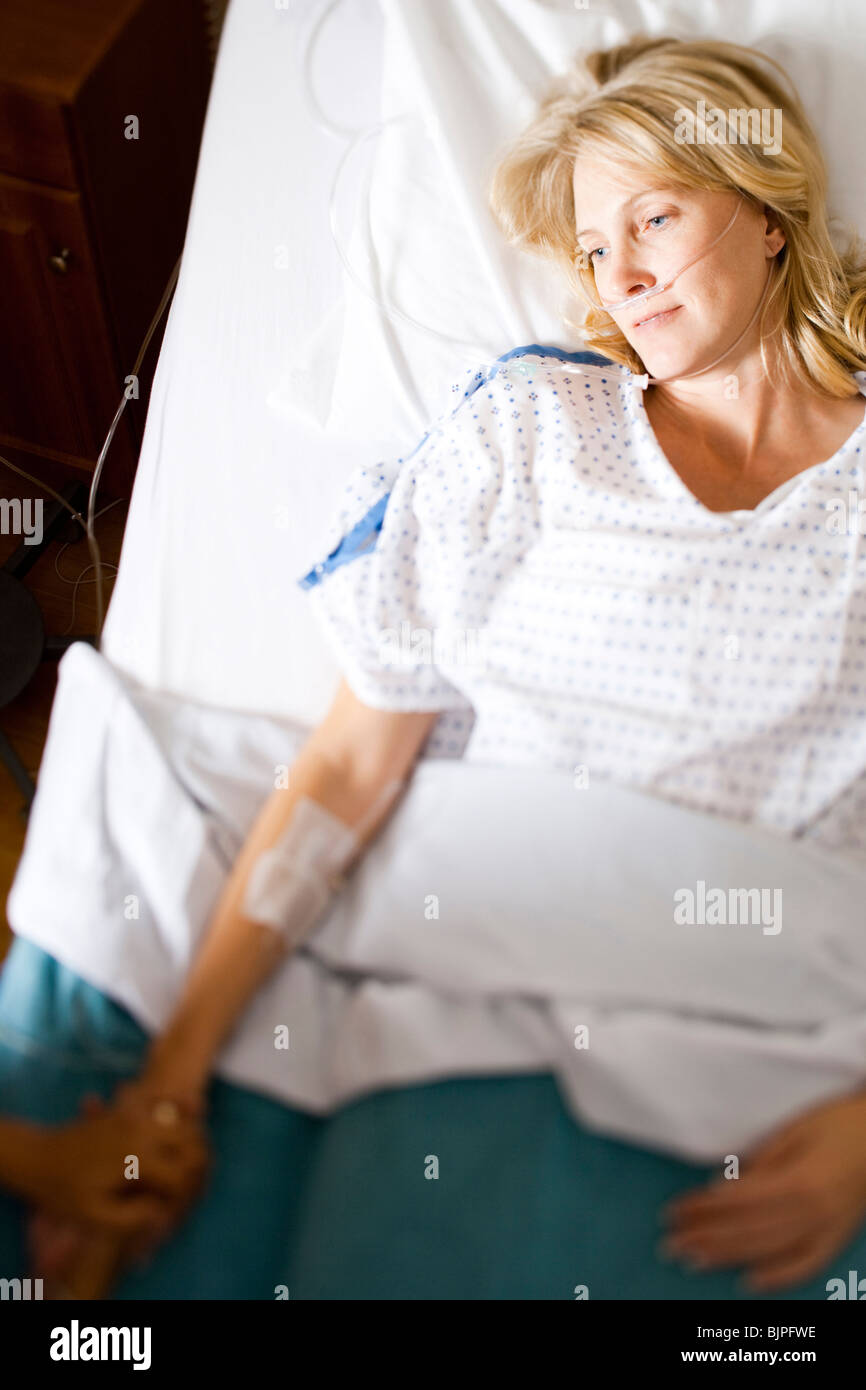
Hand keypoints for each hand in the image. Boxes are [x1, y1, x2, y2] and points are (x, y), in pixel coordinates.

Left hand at [27, 1089, 208, 1294]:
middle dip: (197, 1164)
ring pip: (182, 1118)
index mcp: (138, 1158)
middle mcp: (143, 1131)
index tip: (174, 1210)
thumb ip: (134, 1218)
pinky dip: (179, 1106)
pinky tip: (187, 1114)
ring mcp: (136, 1116)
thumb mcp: (95, 1217)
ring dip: (193, 1136)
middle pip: (192, 1141)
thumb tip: (163, 1210)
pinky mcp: (128, 1110)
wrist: (39, 1158)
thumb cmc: (65, 1192)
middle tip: (191, 1184)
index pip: (182, 1175)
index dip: (184, 1196)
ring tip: (191, 1159)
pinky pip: (163, 1100)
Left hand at [659, 1090, 865, 1290]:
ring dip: (727, 1257)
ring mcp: (827, 1230)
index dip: (702, 1210)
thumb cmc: (839, 1122)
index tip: (673, 1213)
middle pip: (747, 1231)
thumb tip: (721, 1188)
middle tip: (670, 1243)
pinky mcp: (837, 1238)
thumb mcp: (794, 1131)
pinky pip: (805, 1265)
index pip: (737, 1203)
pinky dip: (777, 1277)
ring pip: (768, 1251)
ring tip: (693, 1260)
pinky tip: (749, 1281)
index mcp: (798, 1182)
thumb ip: (760, 1163)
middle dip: (705, 1238)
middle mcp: (812, 1214)